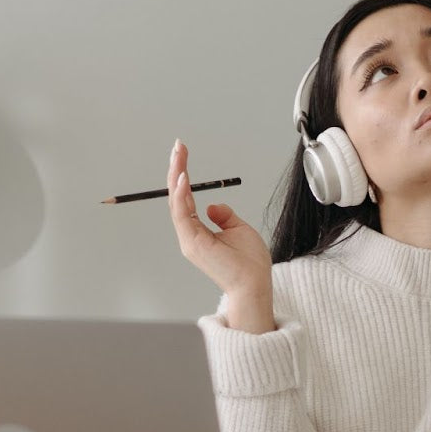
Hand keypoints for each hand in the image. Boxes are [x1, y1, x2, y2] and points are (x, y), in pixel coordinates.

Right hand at [167, 140, 274, 332]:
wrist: (254, 284)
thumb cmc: (249, 263)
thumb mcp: (239, 229)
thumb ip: (224, 216)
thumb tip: (213, 205)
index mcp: (198, 232)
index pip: (185, 198)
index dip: (183, 175)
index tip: (183, 154)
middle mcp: (189, 234)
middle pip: (177, 196)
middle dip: (176, 169)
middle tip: (178, 147)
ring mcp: (188, 239)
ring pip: (176, 202)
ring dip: (176, 176)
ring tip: (178, 155)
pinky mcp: (192, 243)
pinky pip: (182, 214)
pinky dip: (180, 195)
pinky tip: (182, 178)